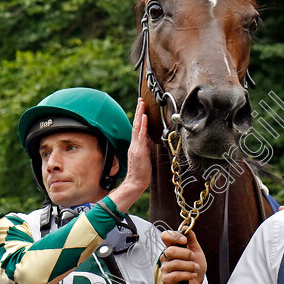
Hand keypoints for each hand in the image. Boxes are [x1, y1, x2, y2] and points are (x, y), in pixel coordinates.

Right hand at [109, 98, 150, 212]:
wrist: (135, 183)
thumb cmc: (140, 173)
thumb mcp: (143, 157)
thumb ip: (145, 148)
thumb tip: (149, 140)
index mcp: (135, 145)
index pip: (137, 128)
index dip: (138, 117)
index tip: (141, 107)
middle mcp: (134, 144)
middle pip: (136, 124)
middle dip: (138, 111)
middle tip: (141, 100)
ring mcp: (136, 147)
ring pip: (137, 127)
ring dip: (140, 114)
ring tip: (142, 104)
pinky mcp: (139, 151)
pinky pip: (141, 136)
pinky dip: (142, 125)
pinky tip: (144, 117)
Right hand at [159, 230, 206, 283]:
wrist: (198, 282)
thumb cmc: (195, 265)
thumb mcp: (196, 251)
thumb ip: (191, 239)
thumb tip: (186, 228)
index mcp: (172, 247)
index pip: (165, 236)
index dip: (174, 236)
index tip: (185, 240)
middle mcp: (166, 257)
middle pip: (170, 250)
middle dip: (186, 254)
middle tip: (193, 257)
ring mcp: (165, 268)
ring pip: (175, 263)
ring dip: (190, 265)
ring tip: (196, 268)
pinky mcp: (166, 280)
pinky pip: (176, 275)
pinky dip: (187, 274)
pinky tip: (193, 275)